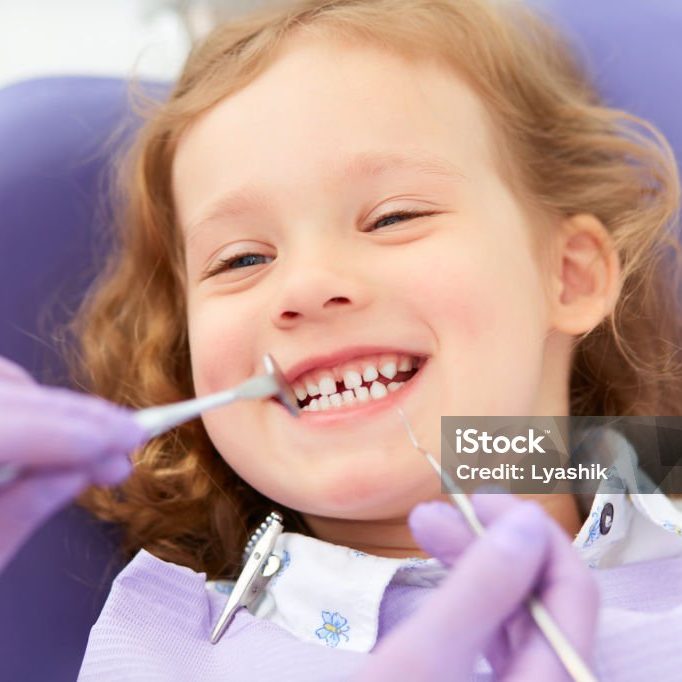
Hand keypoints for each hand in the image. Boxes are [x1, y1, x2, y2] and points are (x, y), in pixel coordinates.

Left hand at [0, 356, 146, 573]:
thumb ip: (26, 509)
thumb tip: (84, 469)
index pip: (5, 428)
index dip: (74, 430)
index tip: (129, 437)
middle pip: (9, 395)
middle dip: (78, 416)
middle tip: (132, 435)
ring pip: (7, 384)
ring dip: (59, 408)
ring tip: (101, 442)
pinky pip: (1, 392)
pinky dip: (35, 407)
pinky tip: (59, 435)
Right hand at [353, 493, 598, 680]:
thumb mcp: (419, 662)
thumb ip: (478, 591)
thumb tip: (526, 521)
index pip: (571, 594)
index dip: (533, 534)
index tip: (481, 498)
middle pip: (540, 600)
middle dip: (491, 544)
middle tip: (438, 509)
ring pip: (514, 613)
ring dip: (475, 563)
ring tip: (425, 525)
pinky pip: (493, 632)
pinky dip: (467, 594)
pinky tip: (441, 573)